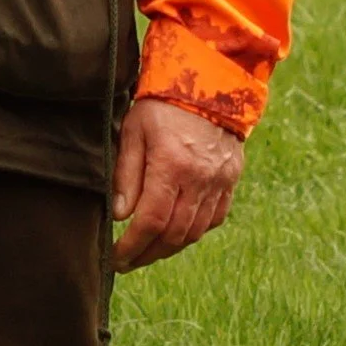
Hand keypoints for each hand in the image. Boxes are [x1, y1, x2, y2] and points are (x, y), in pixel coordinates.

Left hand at [111, 97, 242, 270]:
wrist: (211, 83)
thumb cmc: (163, 104)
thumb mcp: (134, 130)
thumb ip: (126, 174)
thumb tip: (121, 215)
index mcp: (172, 165)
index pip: (151, 221)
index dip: (132, 246)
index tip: (115, 258)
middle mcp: (200, 179)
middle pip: (174, 235)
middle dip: (148, 254)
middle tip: (127, 262)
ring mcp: (219, 182)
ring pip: (195, 232)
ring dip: (169, 248)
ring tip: (148, 252)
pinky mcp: (230, 180)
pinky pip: (213, 219)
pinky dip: (193, 231)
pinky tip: (176, 232)